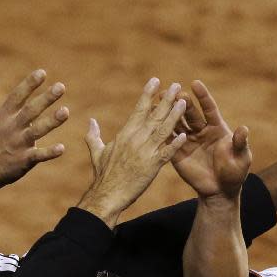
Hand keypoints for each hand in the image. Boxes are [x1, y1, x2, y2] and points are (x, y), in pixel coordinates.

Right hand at [0, 68, 68, 191]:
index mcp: (2, 116)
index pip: (17, 96)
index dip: (29, 84)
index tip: (42, 72)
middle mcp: (12, 128)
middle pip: (31, 111)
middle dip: (46, 99)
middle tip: (61, 87)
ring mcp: (19, 144)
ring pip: (38, 131)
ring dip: (52, 122)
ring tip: (66, 112)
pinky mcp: (24, 160)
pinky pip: (38, 156)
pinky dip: (49, 153)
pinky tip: (62, 148)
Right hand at [78, 78, 186, 227]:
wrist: (107, 195)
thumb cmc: (102, 175)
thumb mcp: (97, 152)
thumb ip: (94, 135)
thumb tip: (91, 121)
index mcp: (124, 134)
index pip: (139, 109)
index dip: (148, 94)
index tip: (156, 81)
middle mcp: (135, 140)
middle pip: (154, 115)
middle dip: (166, 99)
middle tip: (177, 85)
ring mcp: (144, 153)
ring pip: (163, 130)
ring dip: (175, 115)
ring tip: (185, 102)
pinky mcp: (151, 167)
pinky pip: (166, 153)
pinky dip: (175, 144)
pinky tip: (185, 135)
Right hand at [170, 80, 250, 199]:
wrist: (220, 191)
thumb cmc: (235, 173)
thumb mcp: (242, 158)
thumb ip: (240, 143)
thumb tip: (243, 129)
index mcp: (216, 128)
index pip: (208, 108)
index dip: (202, 97)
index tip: (195, 84)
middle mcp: (201, 131)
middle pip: (190, 114)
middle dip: (182, 103)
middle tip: (173, 92)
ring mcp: (188, 141)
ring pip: (177, 124)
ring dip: (169, 113)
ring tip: (159, 101)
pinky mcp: (178, 153)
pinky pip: (169, 141)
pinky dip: (162, 132)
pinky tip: (153, 123)